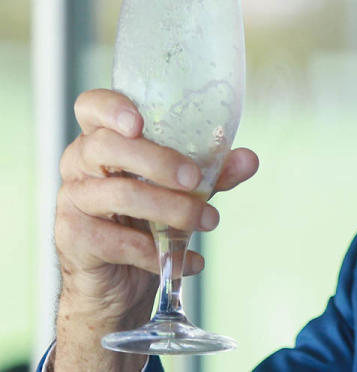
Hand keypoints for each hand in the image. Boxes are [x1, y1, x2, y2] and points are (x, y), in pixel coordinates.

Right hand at [52, 89, 257, 370]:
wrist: (119, 282)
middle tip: (195, 180)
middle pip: (108, 147)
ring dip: (173, 209)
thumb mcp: (183, 190)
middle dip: (159, 161)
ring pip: (120, 195)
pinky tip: (190, 261)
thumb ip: (212, 171)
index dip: (111, 108)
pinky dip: (161, 252)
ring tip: (209, 221)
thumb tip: (250, 159)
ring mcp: (72, 201)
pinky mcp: (75, 239)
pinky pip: (120, 242)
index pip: (91, 108)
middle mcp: (80, 164)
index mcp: (103, 140)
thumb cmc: (146, 221)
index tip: (139, 122)